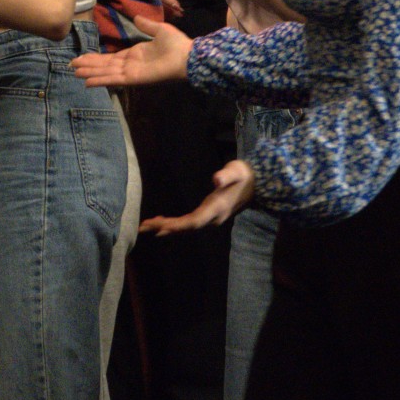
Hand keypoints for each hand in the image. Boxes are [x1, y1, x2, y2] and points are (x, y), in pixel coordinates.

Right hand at [70, 15, 192, 87]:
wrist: (187, 56)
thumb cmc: (176, 44)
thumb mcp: (159, 29)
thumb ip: (146, 25)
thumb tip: (136, 17)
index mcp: (135, 54)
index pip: (110, 58)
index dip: (96, 58)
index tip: (83, 57)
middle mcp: (130, 65)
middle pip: (104, 65)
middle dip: (88, 65)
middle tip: (72, 65)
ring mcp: (131, 73)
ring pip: (106, 72)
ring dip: (90, 72)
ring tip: (74, 72)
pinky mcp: (134, 79)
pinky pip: (114, 79)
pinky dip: (100, 80)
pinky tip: (87, 81)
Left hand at [139, 160, 254, 234]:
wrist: (255, 183)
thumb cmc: (243, 175)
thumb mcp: (236, 171)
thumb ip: (226, 175)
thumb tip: (216, 180)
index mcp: (217, 209)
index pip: (195, 221)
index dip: (178, 225)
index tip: (161, 226)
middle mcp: (213, 218)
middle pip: (187, 227)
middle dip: (166, 228)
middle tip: (143, 227)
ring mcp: (211, 218)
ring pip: (187, 227)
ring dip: (168, 227)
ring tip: (147, 226)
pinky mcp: (209, 215)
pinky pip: (190, 223)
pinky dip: (175, 224)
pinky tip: (163, 223)